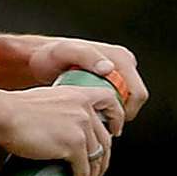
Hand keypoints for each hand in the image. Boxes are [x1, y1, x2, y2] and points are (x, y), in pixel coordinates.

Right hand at [0, 84, 123, 175]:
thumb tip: (59, 123)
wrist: (5, 116)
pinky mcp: (73, 145)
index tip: (115, 130)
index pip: (110, 100)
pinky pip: (84, 171)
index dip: (117, 117)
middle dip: (103, 159)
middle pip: (105, 138)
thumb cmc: (17, 108)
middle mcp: (85, 109)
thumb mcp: (48, 98)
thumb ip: (60, 107)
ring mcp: (81, 127)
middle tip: (96, 171)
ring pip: (97, 158)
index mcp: (80, 94)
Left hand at [27, 38, 149, 121]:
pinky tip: (88, 113)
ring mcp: (116, 72)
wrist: (39, 58)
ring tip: (90, 118)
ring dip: (112, 114)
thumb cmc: (51, 55)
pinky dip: (105, 111)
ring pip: (124, 102)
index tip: (106, 123)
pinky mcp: (108, 80)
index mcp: (120, 58)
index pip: (137, 93)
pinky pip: (114, 101)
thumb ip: (87, 57)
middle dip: (119, 115)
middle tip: (97, 123)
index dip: (126, 112)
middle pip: (133, 100)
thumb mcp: (66, 52)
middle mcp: (122, 64)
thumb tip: (108, 68)